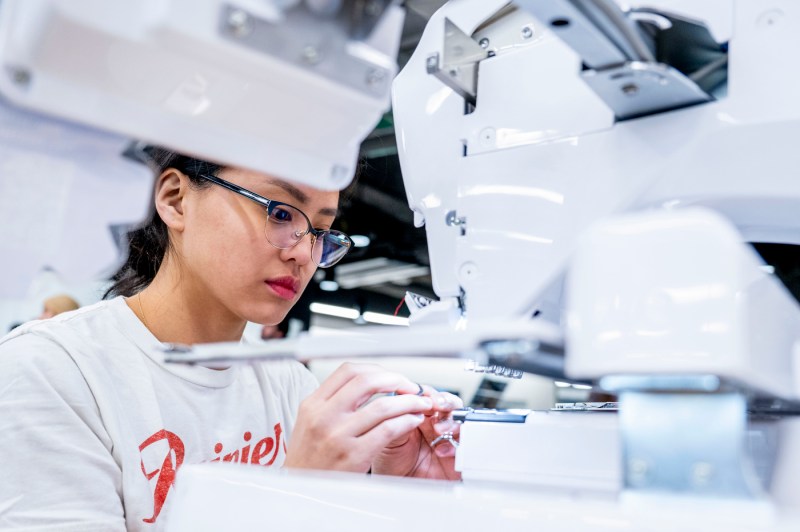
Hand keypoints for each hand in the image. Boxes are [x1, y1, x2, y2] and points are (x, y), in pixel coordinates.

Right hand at [284, 362, 434, 472]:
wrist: (300, 493)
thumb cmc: (309, 459)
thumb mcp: (310, 422)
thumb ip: (333, 401)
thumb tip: (367, 381)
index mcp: (313, 404)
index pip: (348, 370)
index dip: (376, 369)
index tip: (391, 376)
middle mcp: (324, 416)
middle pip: (367, 382)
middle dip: (396, 380)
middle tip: (410, 386)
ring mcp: (338, 436)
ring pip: (383, 406)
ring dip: (409, 401)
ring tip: (420, 404)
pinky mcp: (354, 456)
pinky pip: (388, 430)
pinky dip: (407, 421)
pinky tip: (413, 421)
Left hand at [370, 386, 462, 479]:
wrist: (395, 487)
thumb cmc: (391, 462)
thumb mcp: (390, 436)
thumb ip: (399, 418)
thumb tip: (410, 401)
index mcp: (418, 413)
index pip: (428, 395)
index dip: (427, 392)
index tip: (422, 394)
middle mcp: (434, 423)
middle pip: (449, 404)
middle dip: (445, 401)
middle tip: (437, 405)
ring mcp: (446, 438)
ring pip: (460, 421)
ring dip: (450, 421)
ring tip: (438, 429)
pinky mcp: (455, 455)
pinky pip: (463, 445)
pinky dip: (453, 445)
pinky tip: (440, 449)